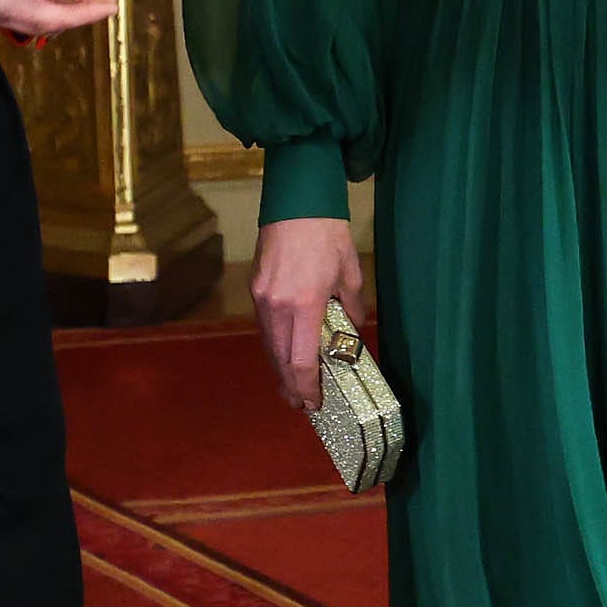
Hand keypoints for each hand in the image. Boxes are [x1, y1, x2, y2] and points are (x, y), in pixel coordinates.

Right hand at [254, 213, 372, 411]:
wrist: (296, 202)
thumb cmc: (327, 234)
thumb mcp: (350, 273)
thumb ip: (351, 308)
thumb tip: (351, 330)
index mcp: (305, 304)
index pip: (301, 361)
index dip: (307, 388)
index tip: (314, 403)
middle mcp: (277, 306)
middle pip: (280, 360)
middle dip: (290, 386)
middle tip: (301, 404)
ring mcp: (262, 298)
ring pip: (270, 345)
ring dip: (281, 367)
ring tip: (293, 385)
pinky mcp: (255, 289)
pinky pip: (265, 327)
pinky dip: (275, 345)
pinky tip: (285, 352)